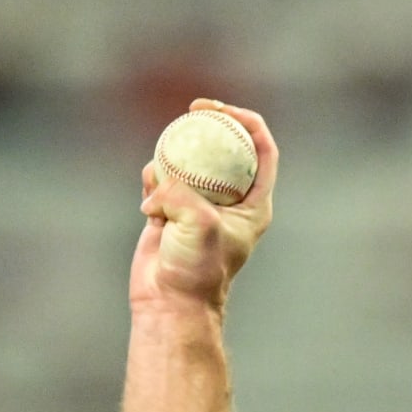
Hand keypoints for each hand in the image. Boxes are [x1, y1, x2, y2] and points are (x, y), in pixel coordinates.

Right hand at [129, 99, 279, 312]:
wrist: (170, 302)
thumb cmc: (197, 270)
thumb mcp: (200, 226)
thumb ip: (184, 194)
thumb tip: (161, 180)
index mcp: (254, 204)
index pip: (262, 151)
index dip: (248, 122)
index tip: (224, 110)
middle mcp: (230, 201)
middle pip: (226, 147)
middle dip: (211, 123)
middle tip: (192, 109)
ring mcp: (200, 204)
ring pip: (190, 159)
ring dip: (174, 154)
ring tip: (163, 171)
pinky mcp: (170, 209)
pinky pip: (162, 178)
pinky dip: (153, 176)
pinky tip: (149, 193)